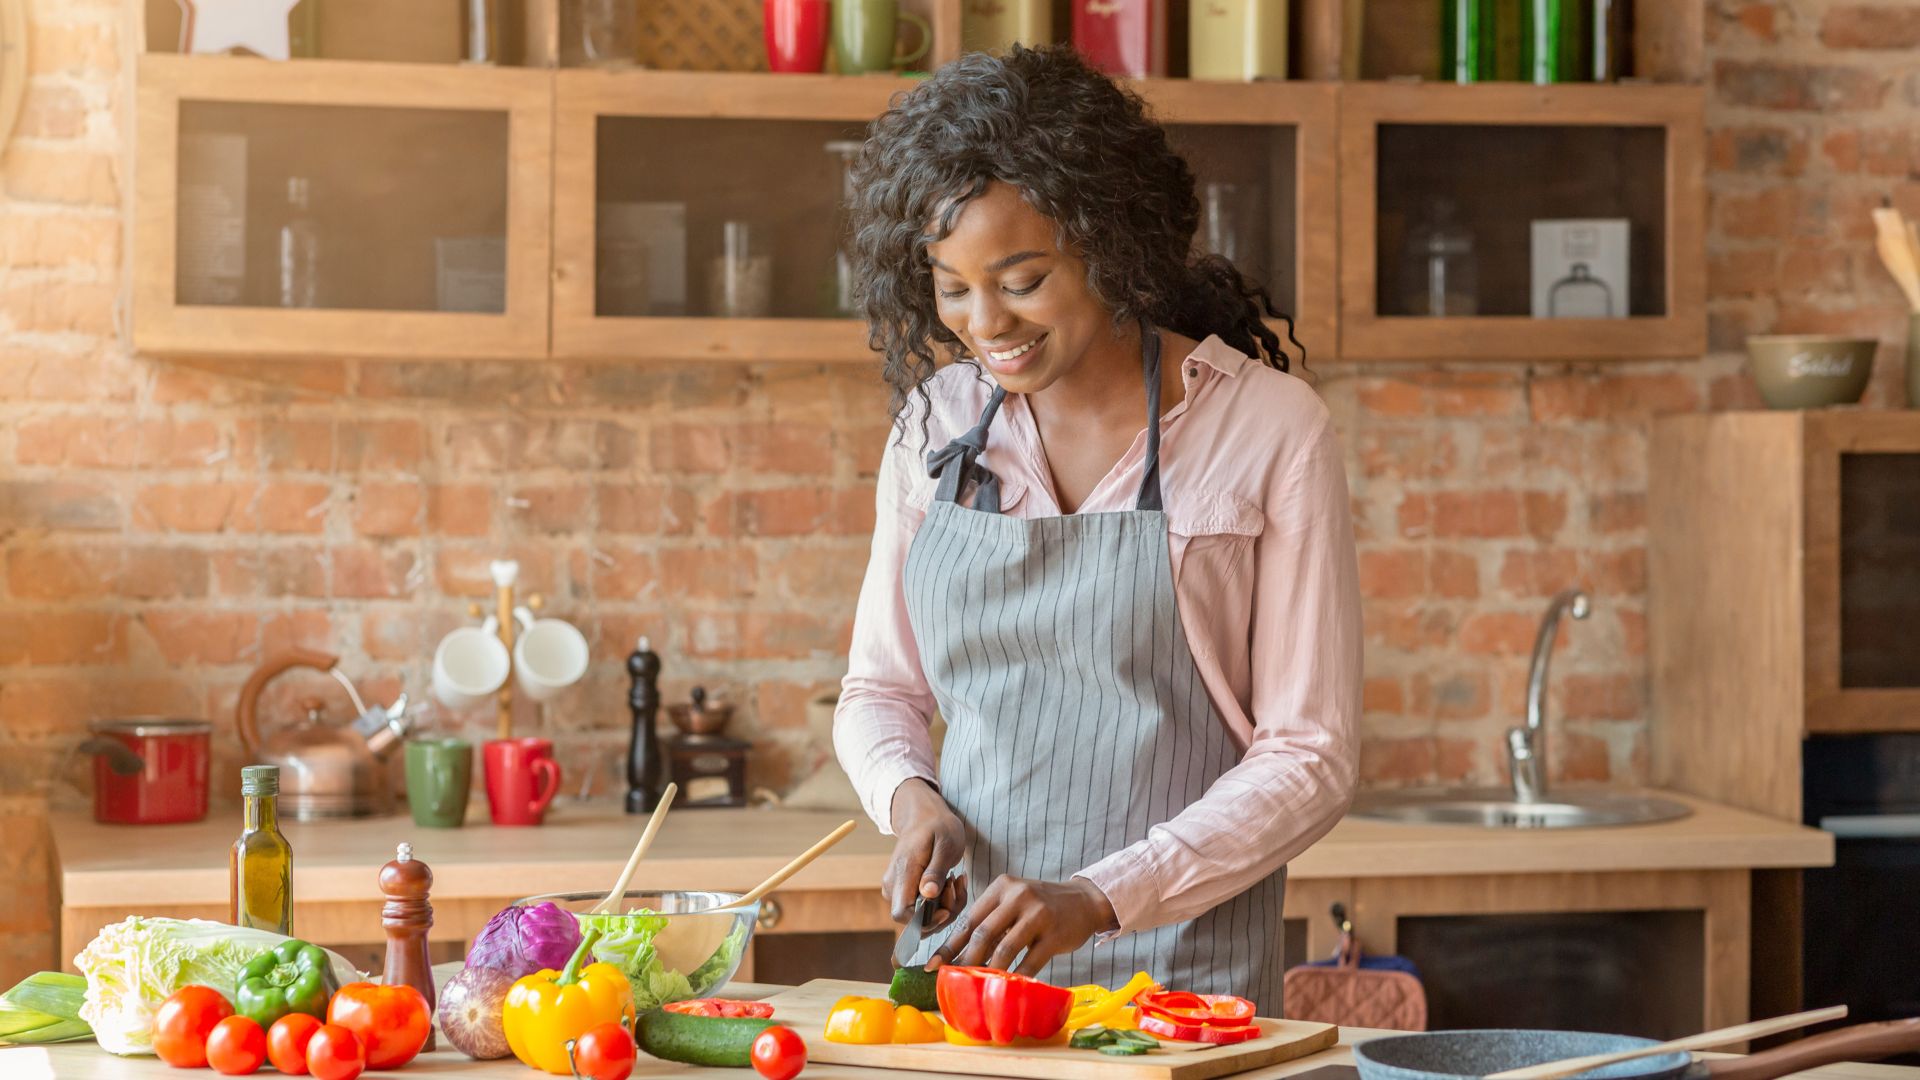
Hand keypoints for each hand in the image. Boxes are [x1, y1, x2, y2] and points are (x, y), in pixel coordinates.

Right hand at [885, 778, 968, 931]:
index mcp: (903, 872)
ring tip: (957, 882)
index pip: (902, 913)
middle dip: (941, 914)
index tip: (946, 909)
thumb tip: (928, 895)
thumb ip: (936, 870)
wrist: (924, 816)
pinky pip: (924, 909)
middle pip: (914, 921)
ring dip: (946, 908)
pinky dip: (942, 903)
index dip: (925, 921)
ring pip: (921, 918)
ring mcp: (898, 889)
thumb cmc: (938, 827)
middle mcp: (894, 885)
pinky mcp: (906, 891)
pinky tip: (951, 884)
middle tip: (957, 888)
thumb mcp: (945, 843)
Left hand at [930, 874, 1116, 975]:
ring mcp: (1038, 914)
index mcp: (1002, 887)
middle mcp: (1018, 896)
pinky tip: (1009, 987)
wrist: (1083, 900)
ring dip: (989, 971)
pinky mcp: (1054, 934)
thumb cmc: (1041, 905)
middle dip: (965, 961)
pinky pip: (1030, 961)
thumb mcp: (1014, 901)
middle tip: (955, 981)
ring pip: (1004, 948)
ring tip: (979, 987)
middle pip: (983, 933)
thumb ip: (991, 920)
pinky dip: (1017, 976)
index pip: (969, 919)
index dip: (950, 945)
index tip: (934, 965)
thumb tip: (959, 954)